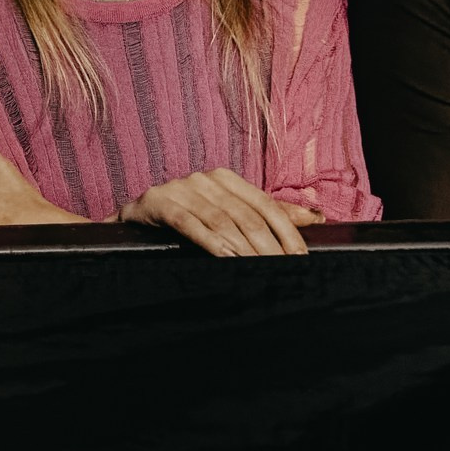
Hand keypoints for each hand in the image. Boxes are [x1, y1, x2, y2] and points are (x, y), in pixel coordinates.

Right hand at [118, 168, 320, 255]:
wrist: (133, 222)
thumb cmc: (186, 219)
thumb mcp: (228, 213)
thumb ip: (269, 213)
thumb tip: (316, 217)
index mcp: (225, 178)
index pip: (266, 204)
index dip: (288, 231)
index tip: (302, 258)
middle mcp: (204, 179)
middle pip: (247, 215)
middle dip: (270, 246)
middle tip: (286, 272)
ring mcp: (179, 188)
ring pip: (222, 220)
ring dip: (245, 248)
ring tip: (262, 270)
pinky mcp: (157, 202)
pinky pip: (189, 223)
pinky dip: (210, 241)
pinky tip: (226, 257)